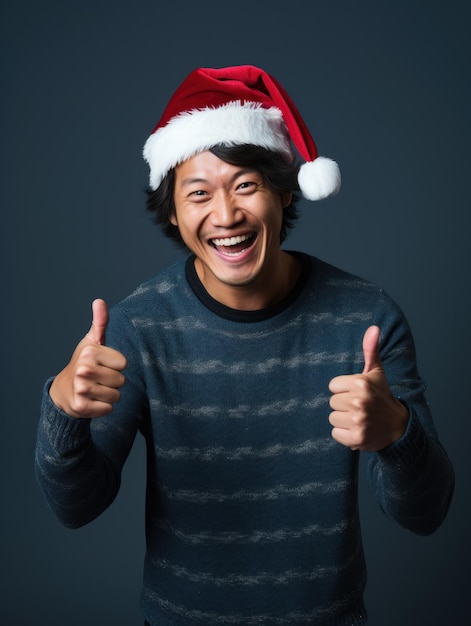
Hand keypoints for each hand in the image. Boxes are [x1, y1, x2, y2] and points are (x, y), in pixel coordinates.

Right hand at [49, 299, 126, 418]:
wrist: (63, 391)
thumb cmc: (83, 363)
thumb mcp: (91, 342)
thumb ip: (100, 322)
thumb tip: (99, 300)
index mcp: (90, 352)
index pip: (123, 363)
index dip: (115, 365)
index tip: (101, 365)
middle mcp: (84, 370)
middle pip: (121, 381)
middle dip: (112, 382)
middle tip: (97, 379)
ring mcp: (82, 389)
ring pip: (116, 396)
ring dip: (108, 395)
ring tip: (95, 389)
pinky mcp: (82, 407)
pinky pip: (109, 408)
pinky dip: (103, 407)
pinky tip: (91, 401)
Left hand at [328, 325, 407, 450]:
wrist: (398, 427)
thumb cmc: (382, 396)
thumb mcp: (376, 372)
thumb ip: (371, 349)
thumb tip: (373, 327)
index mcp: (360, 383)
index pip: (332, 386)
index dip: (343, 390)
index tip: (357, 393)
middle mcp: (359, 401)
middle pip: (332, 402)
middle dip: (343, 405)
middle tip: (360, 407)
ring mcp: (358, 421)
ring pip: (332, 418)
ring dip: (343, 420)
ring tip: (359, 418)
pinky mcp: (356, 438)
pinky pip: (335, 434)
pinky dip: (344, 434)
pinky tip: (357, 430)